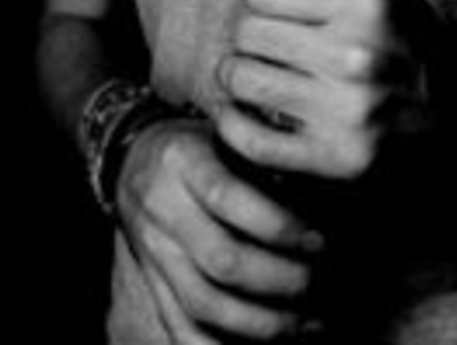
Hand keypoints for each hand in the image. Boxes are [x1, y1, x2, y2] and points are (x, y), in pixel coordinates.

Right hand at [116, 115, 325, 341]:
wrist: (133, 158)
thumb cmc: (198, 143)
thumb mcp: (222, 131)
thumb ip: (260, 158)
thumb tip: (323, 191)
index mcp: (183, 161)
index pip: (227, 197)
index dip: (276, 224)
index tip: (317, 238)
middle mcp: (163, 208)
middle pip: (220, 259)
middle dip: (278, 279)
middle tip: (316, 281)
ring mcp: (154, 252)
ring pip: (202, 303)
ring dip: (258, 323)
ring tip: (300, 322)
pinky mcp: (152, 283)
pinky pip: (180, 327)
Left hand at [214, 0, 456, 185]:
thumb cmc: (408, 33)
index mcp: (366, 4)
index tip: (283, 11)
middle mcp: (356, 56)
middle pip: (248, 34)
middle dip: (254, 36)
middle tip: (276, 45)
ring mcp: (346, 111)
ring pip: (242, 80)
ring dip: (241, 76)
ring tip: (265, 74)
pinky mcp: (336, 158)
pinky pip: (251, 140)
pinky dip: (235, 125)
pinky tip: (247, 113)